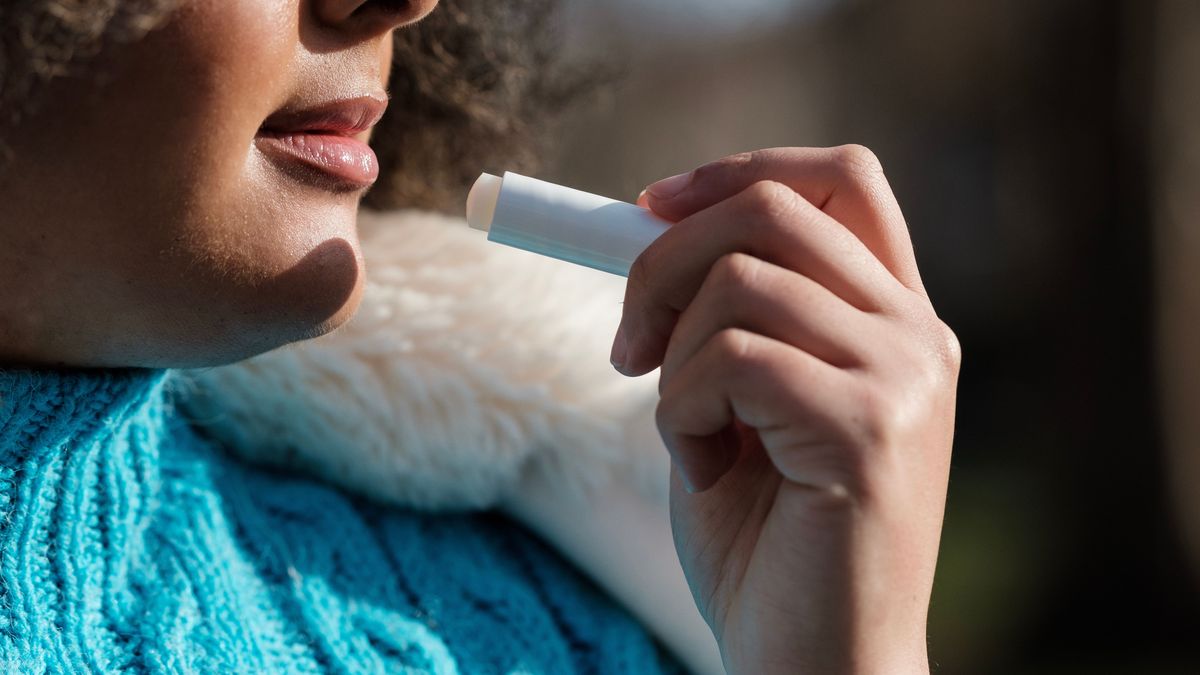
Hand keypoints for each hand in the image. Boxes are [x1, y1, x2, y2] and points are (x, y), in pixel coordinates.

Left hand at [613, 147, 959, 673]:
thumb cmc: (766, 541)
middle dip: (664, 259)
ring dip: (674, 361)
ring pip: (740, 282)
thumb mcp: (733, 404)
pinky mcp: (869, 429)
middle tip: (626, 345)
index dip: (739, 172)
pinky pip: (731, 360)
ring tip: (690, 440)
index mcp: (893, 321)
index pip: (841, 179)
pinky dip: (680, 412)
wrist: (814, 662)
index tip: (650, 207)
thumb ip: (719, 316)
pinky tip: (704, 472)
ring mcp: (903, 377)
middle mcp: (916, 335)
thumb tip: (648, 225)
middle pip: (774, 209)